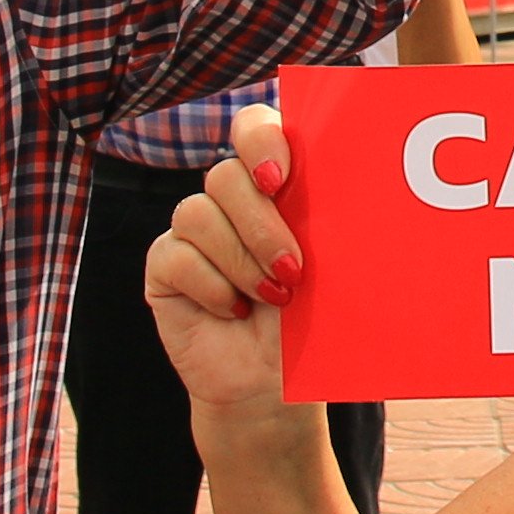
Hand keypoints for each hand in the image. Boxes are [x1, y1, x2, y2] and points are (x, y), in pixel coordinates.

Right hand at [143, 104, 305, 411]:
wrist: (276, 385)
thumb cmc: (312, 319)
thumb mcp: (330, 266)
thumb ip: (324, 221)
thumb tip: (348, 187)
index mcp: (275, 182)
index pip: (254, 127)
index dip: (260, 140)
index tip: (280, 178)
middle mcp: (230, 198)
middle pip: (225, 174)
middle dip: (261, 223)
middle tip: (294, 268)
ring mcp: (194, 231)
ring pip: (196, 211)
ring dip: (240, 260)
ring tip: (275, 296)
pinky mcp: (166, 266)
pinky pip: (175, 255)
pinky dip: (211, 286)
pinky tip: (236, 310)